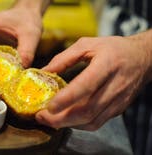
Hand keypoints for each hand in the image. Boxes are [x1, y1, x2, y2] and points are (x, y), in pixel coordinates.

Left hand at [36, 35, 151, 129]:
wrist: (141, 59)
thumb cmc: (114, 49)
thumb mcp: (88, 44)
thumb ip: (64, 57)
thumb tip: (44, 71)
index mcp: (106, 65)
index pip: (86, 85)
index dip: (66, 99)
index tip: (48, 106)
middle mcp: (114, 86)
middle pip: (87, 110)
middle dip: (61, 118)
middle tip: (41, 117)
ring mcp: (117, 101)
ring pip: (91, 120)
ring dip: (67, 124)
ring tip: (49, 120)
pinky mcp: (117, 109)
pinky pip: (96, 122)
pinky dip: (78, 124)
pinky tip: (66, 119)